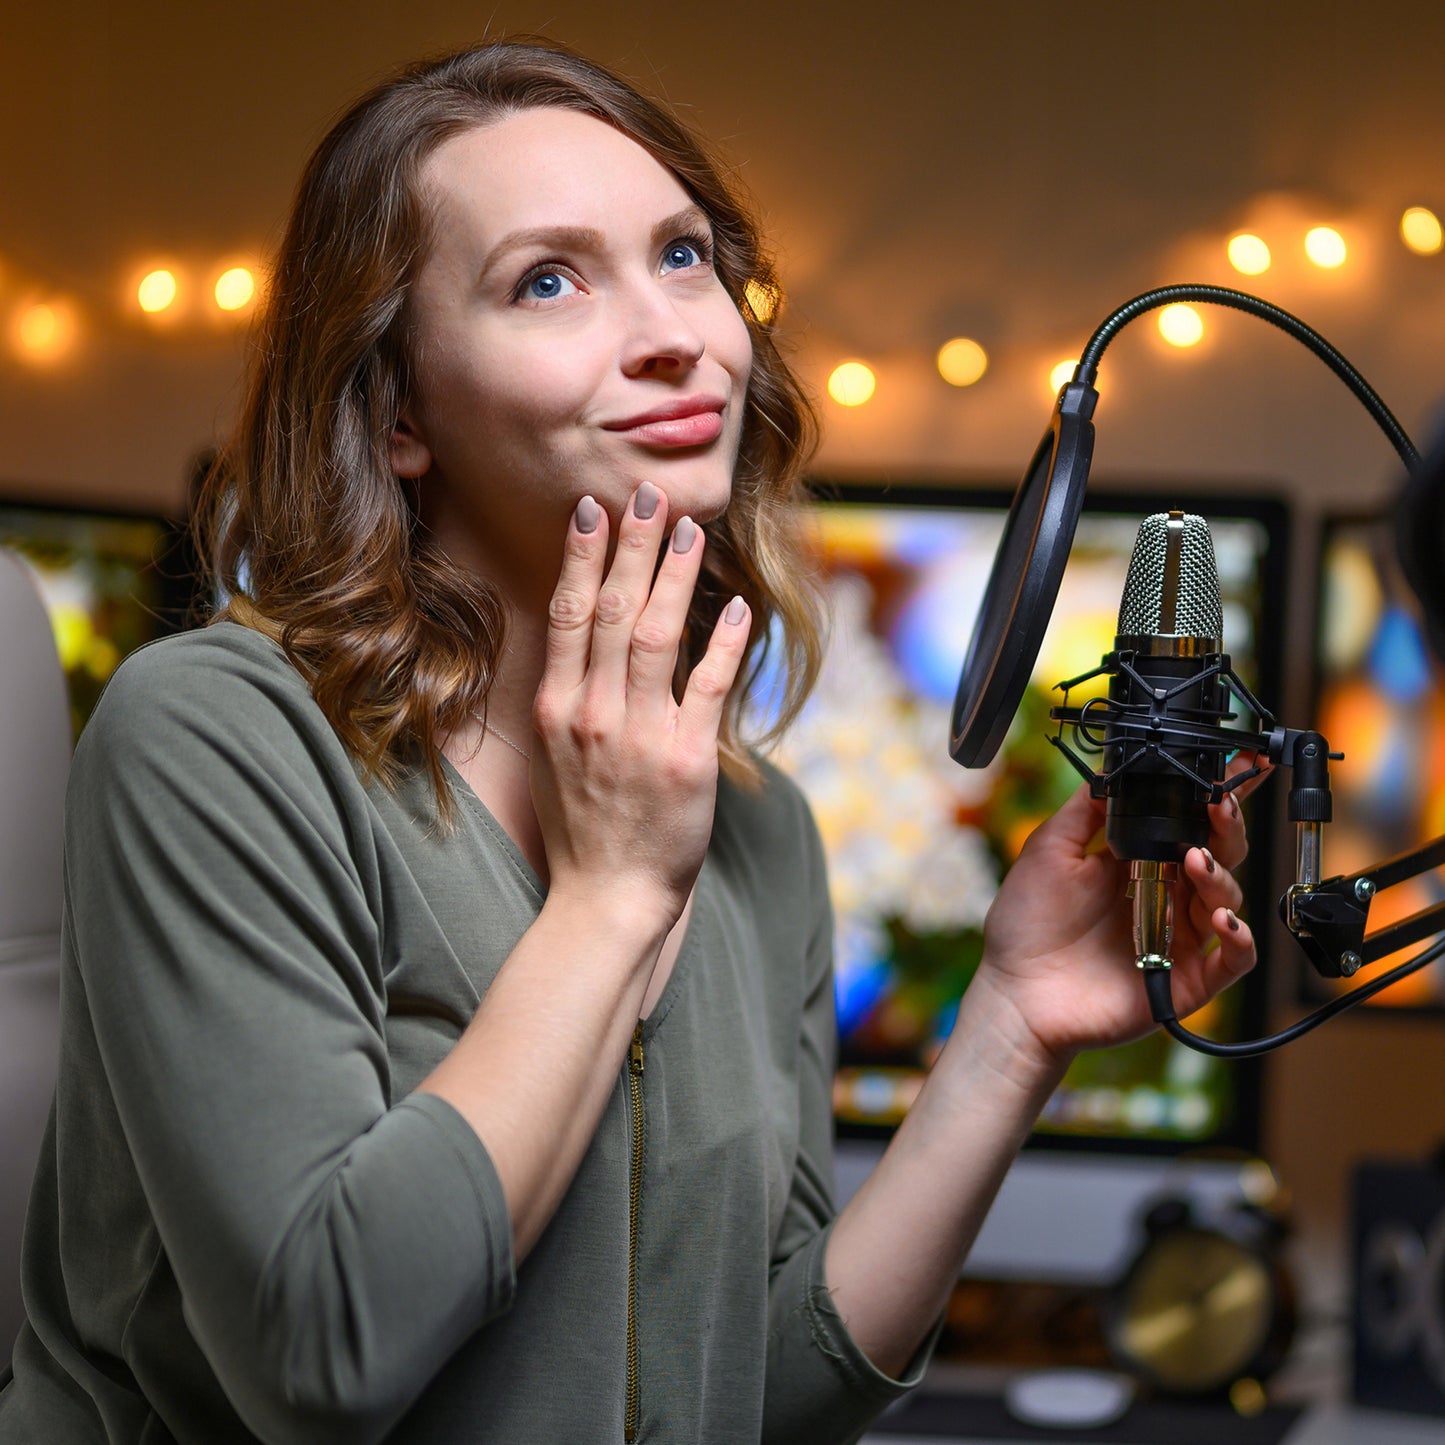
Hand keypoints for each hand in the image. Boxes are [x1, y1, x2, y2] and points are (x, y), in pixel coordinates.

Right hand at [529, 483, 750, 932]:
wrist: (606, 897)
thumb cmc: (583, 826)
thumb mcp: (554, 756)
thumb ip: (569, 695)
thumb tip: (584, 637)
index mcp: (557, 709)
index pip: (570, 615)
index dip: (584, 558)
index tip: (594, 511)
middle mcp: (593, 713)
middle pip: (614, 611)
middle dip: (632, 546)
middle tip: (648, 494)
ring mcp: (639, 735)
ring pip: (657, 636)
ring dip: (675, 577)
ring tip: (690, 530)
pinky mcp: (686, 759)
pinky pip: (707, 687)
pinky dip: (723, 643)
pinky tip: (737, 607)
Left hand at [969, 758, 1267, 1072]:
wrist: (1018, 991)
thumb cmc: (1027, 926)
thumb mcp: (1049, 851)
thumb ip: (1084, 811)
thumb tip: (1113, 772)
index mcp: (1138, 861)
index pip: (1189, 822)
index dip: (1218, 798)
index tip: (1239, 767)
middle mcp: (1166, 893)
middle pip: (1221, 853)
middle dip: (1227, 825)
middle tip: (1218, 807)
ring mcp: (1180, 935)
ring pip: (1229, 897)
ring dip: (1220, 874)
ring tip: (1194, 860)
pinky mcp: (1189, 977)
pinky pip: (1235, 957)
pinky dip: (1240, 937)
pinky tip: (1220, 919)